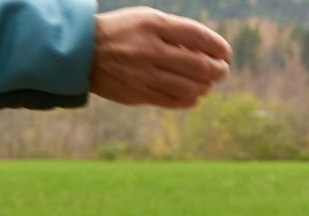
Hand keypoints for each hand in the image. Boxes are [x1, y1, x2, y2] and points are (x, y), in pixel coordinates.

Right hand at [90, 8, 231, 108]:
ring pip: (190, 88)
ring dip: (205, 87)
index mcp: (152, 25)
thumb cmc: (122, 33)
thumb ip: (176, 32)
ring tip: (208, 84)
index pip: (197, 36)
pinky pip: (174, 101)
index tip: (226, 53)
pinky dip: (190, 99)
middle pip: (198, 65)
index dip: (218, 46)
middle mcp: (148, 49)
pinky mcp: (138, 94)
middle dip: (217, 70)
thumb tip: (211, 51)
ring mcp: (143, 74)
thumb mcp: (146, 20)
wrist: (82, 52)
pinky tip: (193, 95)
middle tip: (222, 71)